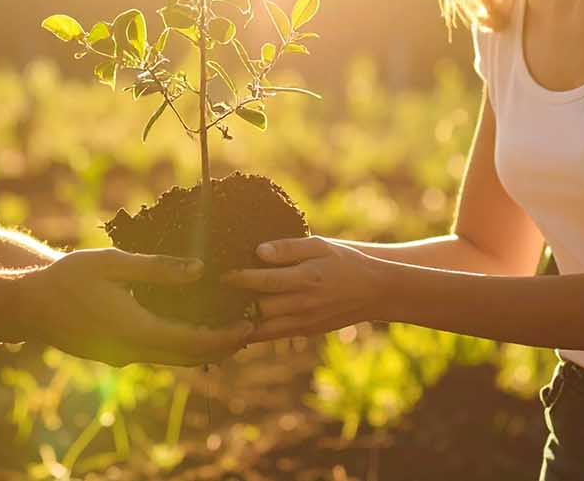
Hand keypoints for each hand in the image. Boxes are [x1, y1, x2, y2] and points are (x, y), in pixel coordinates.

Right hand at [14, 248, 252, 366]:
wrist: (27, 307)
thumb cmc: (67, 278)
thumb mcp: (113, 264)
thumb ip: (158, 268)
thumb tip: (200, 270)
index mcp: (135, 329)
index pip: (193, 342)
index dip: (224, 337)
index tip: (248, 326)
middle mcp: (131, 351)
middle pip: (188, 357)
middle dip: (221, 346)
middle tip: (249, 329)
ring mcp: (121, 356)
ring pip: (172, 358)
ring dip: (201, 347)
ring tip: (226, 329)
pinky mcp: (113, 354)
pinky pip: (156, 353)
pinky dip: (179, 344)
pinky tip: (187, 327)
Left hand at [222, 236, 385, 341]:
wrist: (375, 292)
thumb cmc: (344, 262)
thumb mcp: (320, 246)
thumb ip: (289, 248)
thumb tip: (259, 251)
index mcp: (306, 278)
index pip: (264, 281)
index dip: (239, 278)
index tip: (220, 273)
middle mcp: (303, 303)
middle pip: (259, 308)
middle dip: (233, 303)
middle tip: (208, 295)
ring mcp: (304, 321)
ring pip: (263, 328)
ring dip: (239, 323)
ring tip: (215, 314)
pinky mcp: (305, 331)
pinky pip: (273, 336)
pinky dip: (252, 334)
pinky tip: (233, 327)